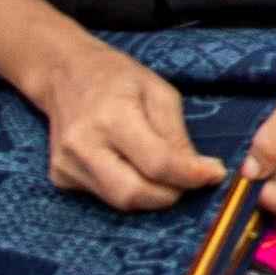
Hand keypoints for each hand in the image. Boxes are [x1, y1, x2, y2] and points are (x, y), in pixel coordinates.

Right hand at [34, 40, 228, 214]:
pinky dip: (128, 187)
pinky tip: (129, 165)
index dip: (190, 175)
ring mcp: (66, 164)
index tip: (214, 174)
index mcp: (111, 116)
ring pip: (120, 201)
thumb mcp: (158, 92)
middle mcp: (82, 144)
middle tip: (188, 180)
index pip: (156, 163)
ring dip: (151, 194)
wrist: (64, 73)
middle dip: (170, 194)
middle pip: (134, 193)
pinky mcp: (61, 177)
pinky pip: (104, 196)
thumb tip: (200, 172)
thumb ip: (177, 135)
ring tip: (163, 172)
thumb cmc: (117, 78)